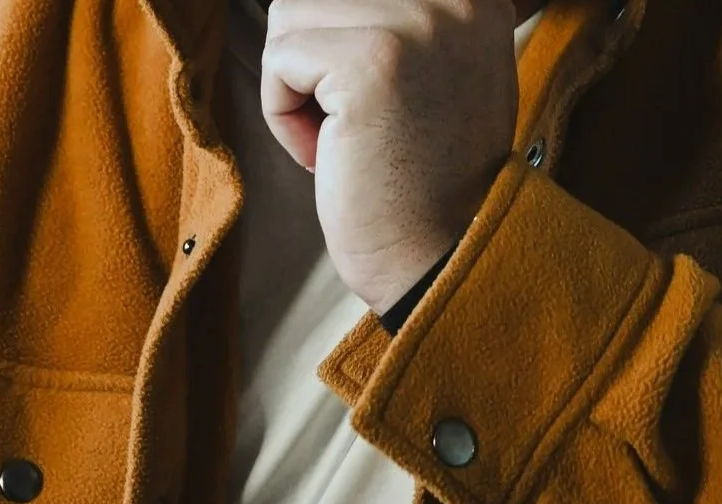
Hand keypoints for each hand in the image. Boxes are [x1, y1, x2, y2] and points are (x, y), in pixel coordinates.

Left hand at [260, 0, 518, 313]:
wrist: (441, 260)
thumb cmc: (428, 181)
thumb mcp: (442, 72)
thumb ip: (403, 20)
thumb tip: (330, 6)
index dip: (342, 43)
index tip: (373, 101)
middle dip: (315, 62)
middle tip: (362, 127)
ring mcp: (415, 27)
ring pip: (290, 16)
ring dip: (299, 88)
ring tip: (349, 139)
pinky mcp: (368, 64)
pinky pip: (279, 61)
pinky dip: (285, 119)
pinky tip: (334, 157)